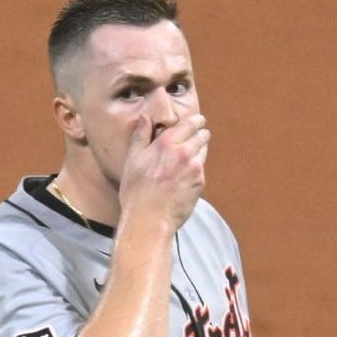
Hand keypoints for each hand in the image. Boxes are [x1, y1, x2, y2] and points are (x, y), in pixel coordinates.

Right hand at [118, 114, 209, 231]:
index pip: (190, 123)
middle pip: (202, 136)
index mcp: (167, 143)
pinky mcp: (200, 183)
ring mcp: (195, 168)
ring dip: (200, 150)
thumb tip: (145, 118)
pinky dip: (197, 168)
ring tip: (190, 155)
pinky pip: (201, 170)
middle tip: (198, 135)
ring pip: (203, 152)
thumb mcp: (133, 159)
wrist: (149, 218)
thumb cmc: (136, 190)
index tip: (198, 120)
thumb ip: (141, 135)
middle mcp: (185, 152)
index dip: (196, 120)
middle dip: (201, 134)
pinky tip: (187, 174)